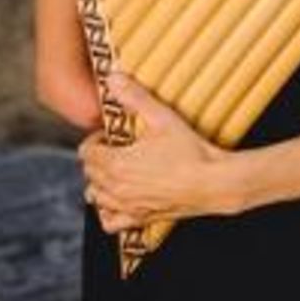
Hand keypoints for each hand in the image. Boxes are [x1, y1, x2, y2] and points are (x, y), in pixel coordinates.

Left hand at [79, 73, 226, 230]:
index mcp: (117, 164)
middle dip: (98, 159)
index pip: (86, 153)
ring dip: (100, 184)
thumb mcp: (162, 118)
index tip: (110, 135)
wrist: (214, 182)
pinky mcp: (140, 220)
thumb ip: (136, 97)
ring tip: (115, 172)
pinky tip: (120, 200)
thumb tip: (114, 77)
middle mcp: (117, 189)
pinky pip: (110, 223)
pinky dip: (108, 212)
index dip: (95, 140)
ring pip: (95, 198)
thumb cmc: (191, 153)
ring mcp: (128, 207)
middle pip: (89, 174)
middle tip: (116, 148)